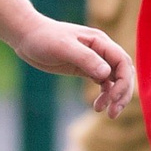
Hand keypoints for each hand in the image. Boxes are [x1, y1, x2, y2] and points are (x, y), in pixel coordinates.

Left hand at [11, 19, 133, 117]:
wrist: (27, 37)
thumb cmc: (44, 38)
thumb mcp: (64, 47)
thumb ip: (86, 59)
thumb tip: (107, 73)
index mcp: (100, 41)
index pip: (123, 62)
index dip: (123, 81)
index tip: (113, 97)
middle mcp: (101, 50)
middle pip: (123, 73)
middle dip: (122, 93)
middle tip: (113, 112)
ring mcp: (94, 60)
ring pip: (115, 80)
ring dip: (115, 97)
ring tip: (107, 113)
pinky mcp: (85, 69)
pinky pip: (103, 83)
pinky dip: (104, 95)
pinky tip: (97, 106)